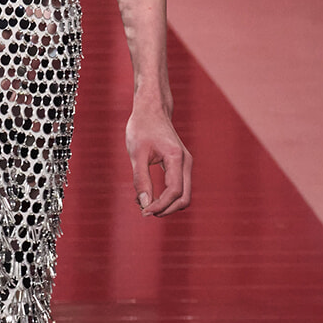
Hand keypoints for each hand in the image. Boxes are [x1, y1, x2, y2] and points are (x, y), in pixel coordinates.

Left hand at [127, 101, 191, 217]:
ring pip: (183, 195)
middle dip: (166, 209)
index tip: (144, 212)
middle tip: (144, 212)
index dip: (160, 205)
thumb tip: (144, 204)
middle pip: (184, 198)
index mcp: (176, 158)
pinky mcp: (181, 165)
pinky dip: (166, 197)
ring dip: (166, 204)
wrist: (151, 109)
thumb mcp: (137, 154)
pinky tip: (148, 195)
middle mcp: (186, 162)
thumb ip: (141, 179)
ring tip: (143, 204)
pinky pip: (178, 187)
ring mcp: (185, 164)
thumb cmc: (142, 128)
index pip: (175, 191)